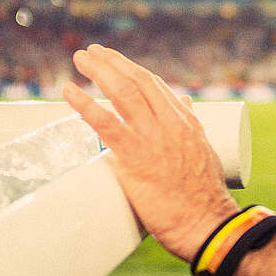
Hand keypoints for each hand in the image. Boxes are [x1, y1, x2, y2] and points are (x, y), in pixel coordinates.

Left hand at [63, 45, 240, 260]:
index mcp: (185, 122)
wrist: (206, 224)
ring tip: (80, 59)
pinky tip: (69, 91)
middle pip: (136, 81)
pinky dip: (84, 104)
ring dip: (98, 72)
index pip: (155, 85)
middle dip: (111, 62)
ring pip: (122, 93)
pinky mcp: (134, 158)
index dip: (131, 69)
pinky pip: (105, 123)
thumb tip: (184, 103)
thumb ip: (191, 127)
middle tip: (91, 52)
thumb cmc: (204, 197)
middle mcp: (169, 124)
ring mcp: (151, 139)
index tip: (114, 59)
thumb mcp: (203, 152)